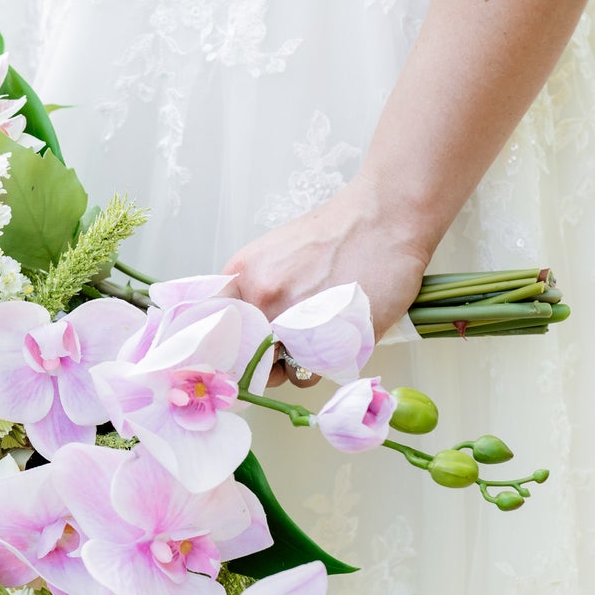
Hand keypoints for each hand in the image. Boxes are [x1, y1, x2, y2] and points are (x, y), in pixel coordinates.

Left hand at [223, 180, 432, 377]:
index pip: (211, 327)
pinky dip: (322, 366)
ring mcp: (294, 322)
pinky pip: (310, 375)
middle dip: (261, 362)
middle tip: (284, 347)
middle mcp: (262, 300)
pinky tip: (336, 337)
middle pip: (243, 358)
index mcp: (243, 276)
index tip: (233, 356)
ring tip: (318, 335)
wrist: (383, 219)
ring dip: (294, 365)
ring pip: (278, 372)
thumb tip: (241, 331)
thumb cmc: (334, 235)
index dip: (223, 348)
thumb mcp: (274, 254)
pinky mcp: (329, 341)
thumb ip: (253, 291)